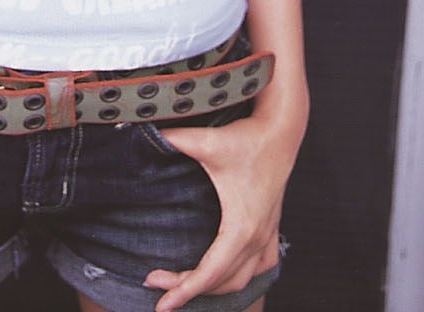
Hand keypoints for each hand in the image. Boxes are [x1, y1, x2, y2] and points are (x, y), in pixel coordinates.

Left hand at [142, 111, 295, 310]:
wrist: (282, 130)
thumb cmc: (246, 138)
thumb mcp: (205, 140)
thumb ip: (172, 139)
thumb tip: (141, 134)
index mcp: (240, 227)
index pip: (209, 274)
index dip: (183, 291)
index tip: (161, 304)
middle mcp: (256, 238)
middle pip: (221, 282)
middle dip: (187, 288)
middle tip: (155, 282)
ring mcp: (267, 235)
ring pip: (241, 280)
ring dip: (213, 287)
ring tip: (183, 283)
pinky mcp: (272, 227)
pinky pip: (259, 267)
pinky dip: (240, 277)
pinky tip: (228, 277)